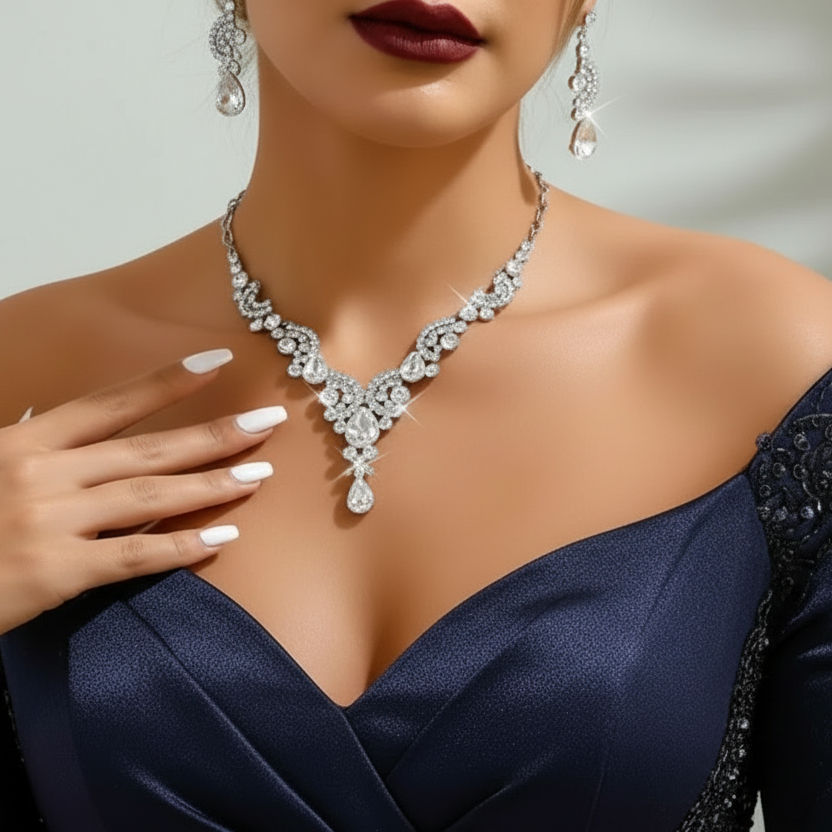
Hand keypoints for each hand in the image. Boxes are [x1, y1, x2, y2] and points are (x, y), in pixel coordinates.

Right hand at [0, 349, 285, 634]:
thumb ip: (30, 444)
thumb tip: (54, 418)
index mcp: (25, 443)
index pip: (111, 404)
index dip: (167, 382)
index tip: (218, 363)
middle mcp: (43, 474)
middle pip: (147, 448)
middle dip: (214, 433)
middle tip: (268, 421)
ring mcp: (51, 523)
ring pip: (150, 496)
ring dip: (212, 483)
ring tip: (261, 472)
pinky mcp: (55, 574)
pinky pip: (133, 556)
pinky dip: (181, 546)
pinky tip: (224, 537)